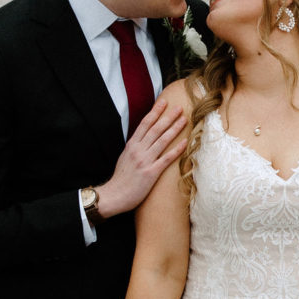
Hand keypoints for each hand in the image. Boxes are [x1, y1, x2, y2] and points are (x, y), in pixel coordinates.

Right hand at [97, 98, 187, 216]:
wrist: (114, 195)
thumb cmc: (121, 179)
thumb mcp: (125, 158)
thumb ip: (135, 148)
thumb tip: (144, 139)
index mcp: (131, 145)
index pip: (145, 124)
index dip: (155, 112)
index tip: (164, 102)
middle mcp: (138, 150)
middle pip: (156, 129)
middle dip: (168, 117)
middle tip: (179, 108)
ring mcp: (145, 161)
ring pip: (162, 140)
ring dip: (174, 129)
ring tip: (184, 120)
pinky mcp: (151, 172)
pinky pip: (166, 158)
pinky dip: (176, 150)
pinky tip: (185, 142)